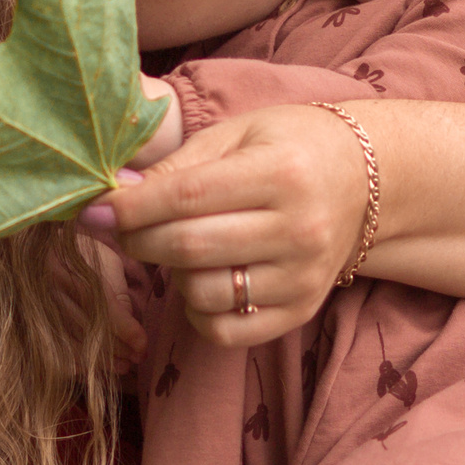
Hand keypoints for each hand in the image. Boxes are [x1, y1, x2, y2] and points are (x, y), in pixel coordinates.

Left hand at [92, 104, 367, 348]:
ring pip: (202, 293)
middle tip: (122, 227)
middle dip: (137, 239)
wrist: (368, 180)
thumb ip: (176, 167)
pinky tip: (204, 279)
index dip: (130, 207)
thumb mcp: (238, 134)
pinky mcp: (302, 310)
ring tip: (181, 246)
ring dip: (172, 273)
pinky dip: (199, 310)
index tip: (96, 209)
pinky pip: (225, 330)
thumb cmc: (293, 146)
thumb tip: (111, 199)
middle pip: (188, 247)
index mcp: (282, 173)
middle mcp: (299, 228)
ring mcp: (303, 276)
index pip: (186, 197)